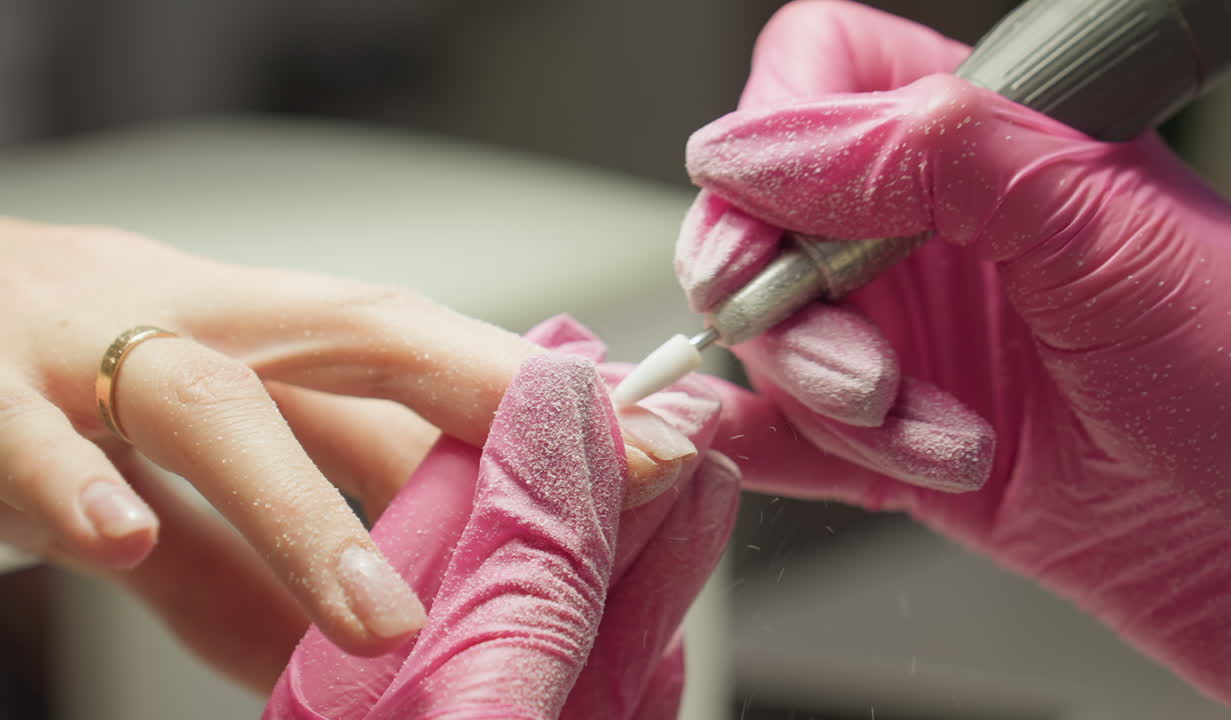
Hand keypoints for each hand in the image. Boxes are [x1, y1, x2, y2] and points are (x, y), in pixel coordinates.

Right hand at [1, 218, 676, 690]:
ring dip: (303, 512)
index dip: (540, 404)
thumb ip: (272, 550)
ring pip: (212, 407)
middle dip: (496, 398)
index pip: (425, 358)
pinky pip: (25, 439)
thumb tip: (376, 650)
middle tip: (619, 474)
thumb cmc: (75, 376)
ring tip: (380, 618)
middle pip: (364, 338)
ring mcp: (90, 353)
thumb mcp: (193, 451)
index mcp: (265, 335)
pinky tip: (124, 530)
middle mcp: (202, 327)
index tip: (658, 450)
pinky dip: (77, 486)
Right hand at [676, 2, 1230, 714]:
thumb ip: (931, 157)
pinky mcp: (899, 443)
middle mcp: (933, 236)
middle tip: (860, 364)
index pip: (821, 77)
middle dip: (796, 307)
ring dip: (838, 404)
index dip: (771, 137)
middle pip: (767, 223)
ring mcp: (911, 341)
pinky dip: (769, 445)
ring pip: (778, 340)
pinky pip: (787, 435)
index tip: (765, 222)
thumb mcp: (1104, 225)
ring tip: (934, 436)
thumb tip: (758, 146)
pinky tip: (785, 454)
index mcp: (986, 144)